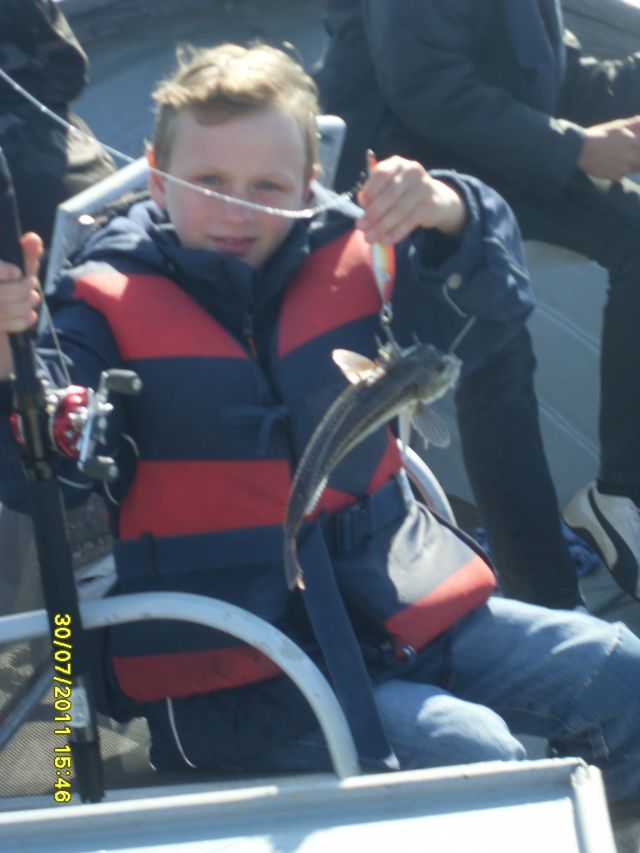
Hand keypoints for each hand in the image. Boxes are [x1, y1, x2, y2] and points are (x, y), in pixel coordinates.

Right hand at [0, 233, 42, 377]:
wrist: (3, 333)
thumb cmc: (7, 295)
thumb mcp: (15, 275)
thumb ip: (24, 256)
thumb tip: (33, 239)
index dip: (3, 271)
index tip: (17, 273)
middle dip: (20, 289)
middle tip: (31, 287)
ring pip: (1, 309)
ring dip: (24, 304)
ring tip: (32, 298)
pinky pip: (4, 325)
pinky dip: (22, 321)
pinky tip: (29, 315)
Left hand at [356, 156, 467, 243]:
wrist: (435, 198)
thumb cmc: (403, 192)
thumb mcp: (389, 185)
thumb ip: (374, 192)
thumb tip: (363, 206)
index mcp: (397, 164)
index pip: (382, 174)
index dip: (370, 189)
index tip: (362, 204)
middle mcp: (412, 172)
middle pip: (389, 195)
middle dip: (372, 213)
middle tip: (360, 227)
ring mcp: (423, 189)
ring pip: (398, 211)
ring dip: (381, 227)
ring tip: (369, 238)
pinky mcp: (429, 206)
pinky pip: (409, 222)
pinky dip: (395, 233)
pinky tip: (385, 240)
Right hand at [577, 116, 639, 180]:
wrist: (582, 150)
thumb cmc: (600, 134)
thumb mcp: (617, 125)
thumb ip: (633, 122)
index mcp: (635, 143)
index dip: (638, 147)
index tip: (635, 147)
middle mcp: (633, 157)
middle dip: (636, 157)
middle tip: (626, 154)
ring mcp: (625, 168)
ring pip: (633, 168)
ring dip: (629, 164)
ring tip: (618, 158)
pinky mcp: (616, 176)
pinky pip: (622, 175)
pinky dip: (618, 171)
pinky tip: (610, 165)